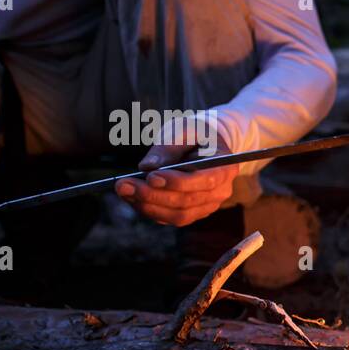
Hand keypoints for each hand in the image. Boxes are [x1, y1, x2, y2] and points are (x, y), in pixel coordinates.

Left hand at [116, 116, 235, 225]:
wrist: (206, 145)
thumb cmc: (196, 134)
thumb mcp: (184, 130)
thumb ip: (167, 147)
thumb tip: (147, 167)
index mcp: (225, 168)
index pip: (205, 181)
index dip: (177, 182)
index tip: (150, 176)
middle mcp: (221, 192)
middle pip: (187, 201)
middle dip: (152, 195)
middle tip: (123, 184)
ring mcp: (208, 206)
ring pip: (178, 215)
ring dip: (148, 206)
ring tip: (124, 190)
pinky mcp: (194, 213)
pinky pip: (172, 219)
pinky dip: (150, 210)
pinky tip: (132, 197)